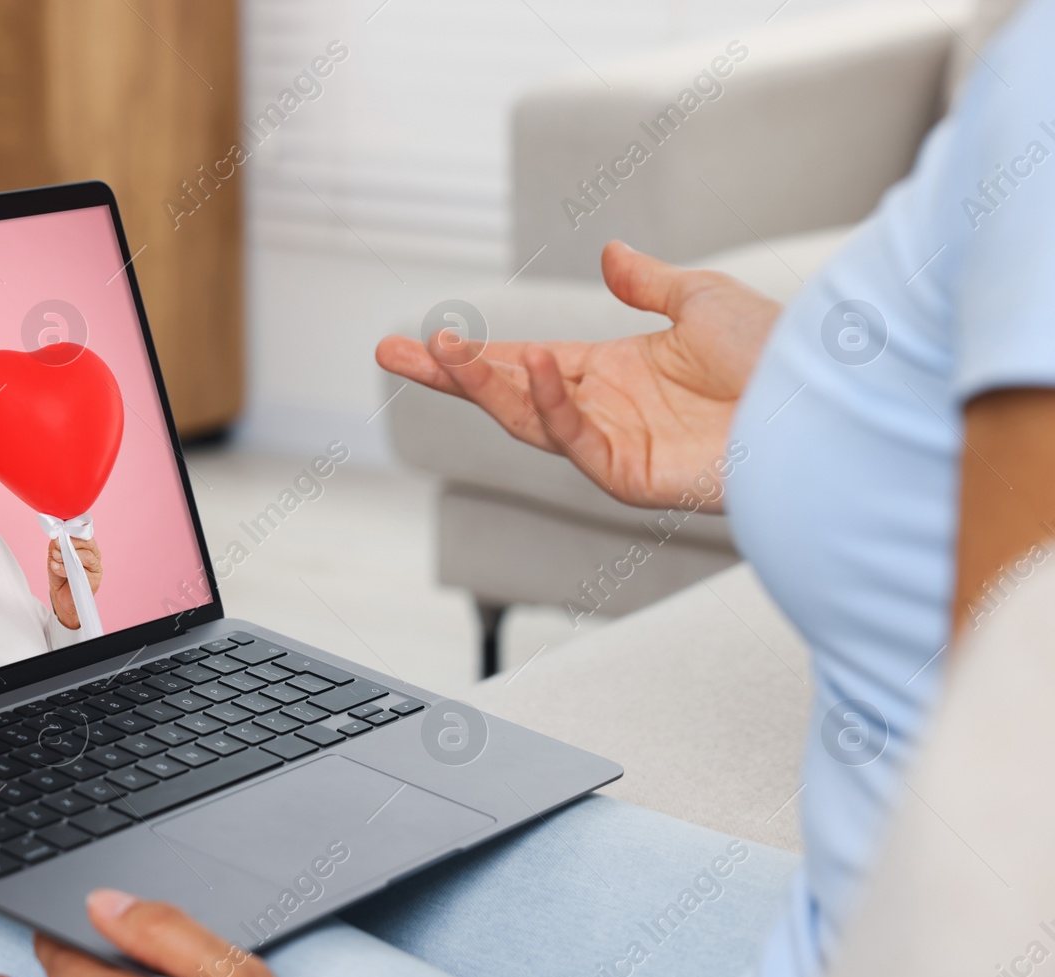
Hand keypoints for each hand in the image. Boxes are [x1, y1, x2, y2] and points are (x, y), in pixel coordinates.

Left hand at [49, 537, 101, 629]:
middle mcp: (94, 556)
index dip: (73, 532)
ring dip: (67, 556)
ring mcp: (96, 569)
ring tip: (55, 558)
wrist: (60, 595)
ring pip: (87, 557)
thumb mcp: (55, 555)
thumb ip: (57, 545)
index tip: (60, 533)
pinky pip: (82, 572)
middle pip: (88, 544)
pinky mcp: (94, 582)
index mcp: (87, 547)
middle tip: (56, 545)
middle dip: (70, 543)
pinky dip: (65, 569)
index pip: (85, 535)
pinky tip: (55, 567)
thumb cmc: (60, 573)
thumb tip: (57, 537)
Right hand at [376, 240, 780, 509]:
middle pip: (507, 396)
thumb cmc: (780, 354)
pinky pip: (578, 444)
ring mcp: (614, 448)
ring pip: (529, 420)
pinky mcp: (634, 478)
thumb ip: (648, 283)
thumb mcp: (703, 301)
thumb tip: (612, 253)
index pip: (520, 363)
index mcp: (610, 374)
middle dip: (451, 377)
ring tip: (445, 354)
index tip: (419, 341)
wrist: (826, 397)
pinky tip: (532, 367)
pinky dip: (550, 407)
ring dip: (485, 388)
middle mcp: (603, 412)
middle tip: (395, 353)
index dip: (470, 356)